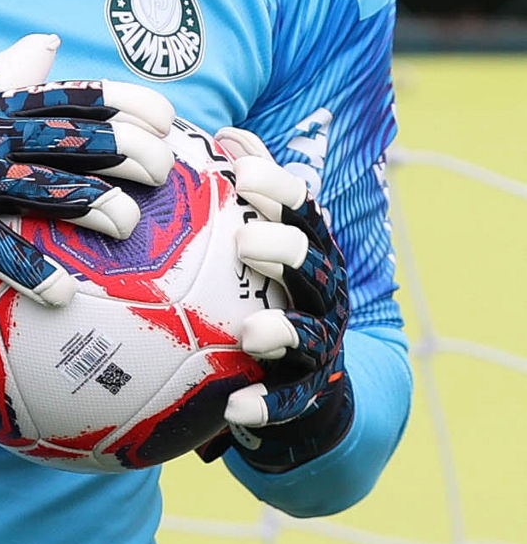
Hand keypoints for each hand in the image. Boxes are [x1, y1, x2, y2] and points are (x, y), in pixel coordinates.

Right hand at [0, 72, 175, 304]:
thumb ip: (7, 71)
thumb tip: (50, 40)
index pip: (74, 94)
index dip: (126, 102)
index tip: (168, 118)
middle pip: (71, 135)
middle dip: (126, 150)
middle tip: (165, 174)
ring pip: (41, 184)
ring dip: (91, 203)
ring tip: (128, 225)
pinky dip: (28, 269)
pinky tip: (63, 294)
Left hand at [200, 128, 353, 471]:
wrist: (306, 385)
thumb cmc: (265, 290)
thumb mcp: (260, 239)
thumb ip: (245, 191)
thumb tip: (221, 132)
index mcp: (309, 248)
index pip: (302, 208)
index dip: (278, 187)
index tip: (242, 171)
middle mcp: (322, 291)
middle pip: (311, 262)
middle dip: (282, 248)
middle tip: (243, 240)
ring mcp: (320, 343)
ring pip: (307, 332)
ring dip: (279, 330)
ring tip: (249, 333)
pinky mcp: (307, 392)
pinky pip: (288, 401)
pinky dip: (265, 405)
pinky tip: (235, 410)